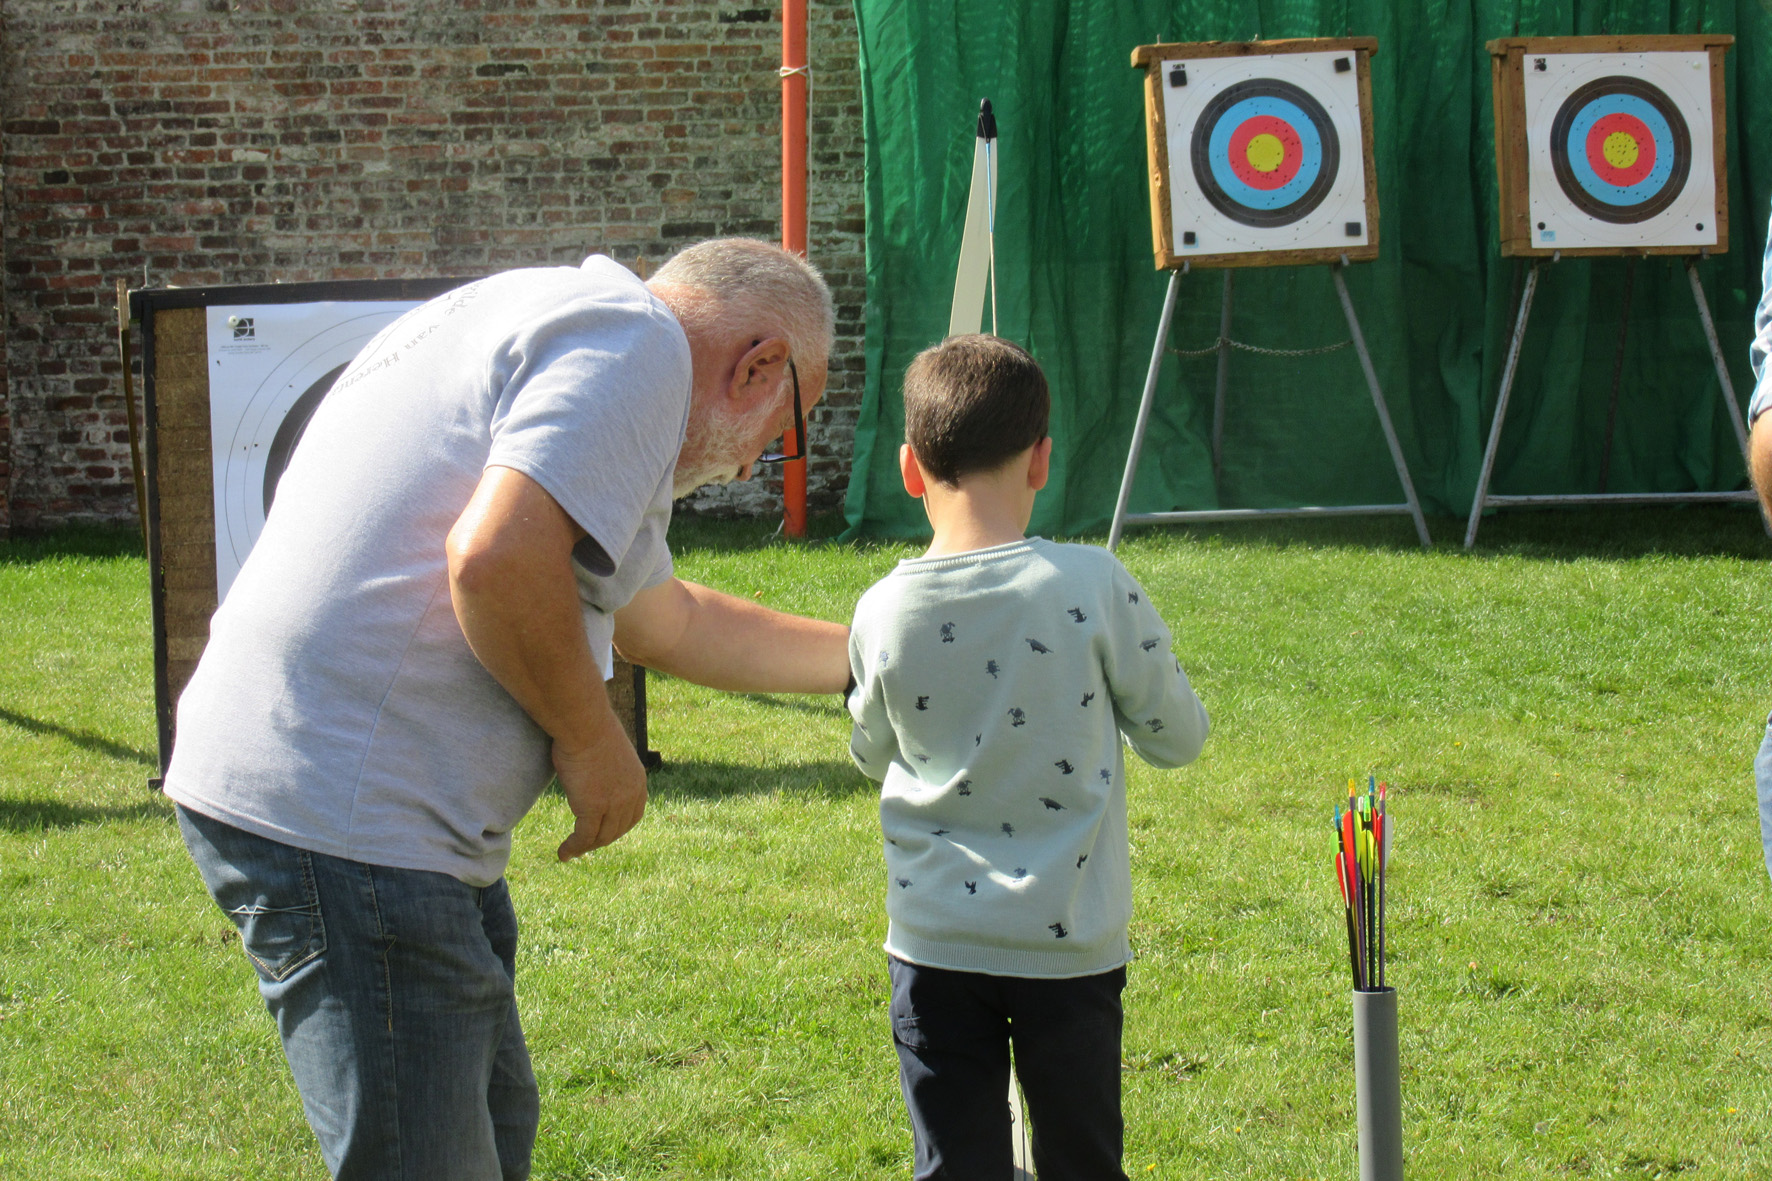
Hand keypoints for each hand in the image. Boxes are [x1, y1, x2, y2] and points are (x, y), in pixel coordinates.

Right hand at [553, 734, 648, 860]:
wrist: (583, 723)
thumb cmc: (588, 727)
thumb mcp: (607, 750)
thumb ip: (607, 766)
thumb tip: (594, 768)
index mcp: (638, 780)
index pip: (633, 816)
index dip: (618, 828)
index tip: (602, 833)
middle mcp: (631, 795)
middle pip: (617, 830)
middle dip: (600, 840)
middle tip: (582, 845)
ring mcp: (614, 803)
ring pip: (600, 837)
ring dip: (585, 847)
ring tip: (571, 852)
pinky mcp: (593, 808)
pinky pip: (584, 837)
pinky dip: (573, 848)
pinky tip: (563, 853)